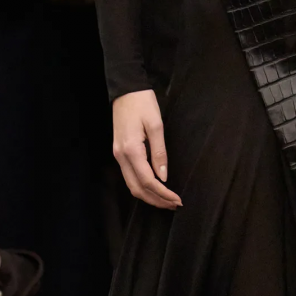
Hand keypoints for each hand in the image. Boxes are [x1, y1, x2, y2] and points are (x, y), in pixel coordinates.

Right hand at [112, 90, 181, 208]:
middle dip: (156, 200)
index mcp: (131, 150)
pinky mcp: (119, 152)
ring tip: (167, 200)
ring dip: (149, 195)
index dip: (163, 193)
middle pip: (137, 188)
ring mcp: (118, 155)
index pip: (147, 181)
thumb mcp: (156, 125)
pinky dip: (142, 186)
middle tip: (174, 204)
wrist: (125, 90)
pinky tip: (155, 187)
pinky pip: (129, 176)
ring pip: (132, 185)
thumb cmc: (143, 104)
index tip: (177, 199)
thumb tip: (163, 176)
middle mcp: (121, 156)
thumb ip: (160, 152)